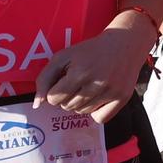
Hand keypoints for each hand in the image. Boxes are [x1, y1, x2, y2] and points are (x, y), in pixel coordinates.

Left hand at [35, 25, 152, 123]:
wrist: (125, 43)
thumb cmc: (90, 51)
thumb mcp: (63, 57)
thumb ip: (45, 79)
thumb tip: (37, 105)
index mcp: (80, 72)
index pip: (54, 98)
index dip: (55, 91)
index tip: (63, 82)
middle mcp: (97, 83)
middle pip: (67, 107)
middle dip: (67, 97)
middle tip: (77, 83)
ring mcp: (111, 92)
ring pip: (82, 112)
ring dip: (80, 103)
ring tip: (88, 88)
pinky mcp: (123, 98)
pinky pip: (100, 119)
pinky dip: (95, 112)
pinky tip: (98, 98)